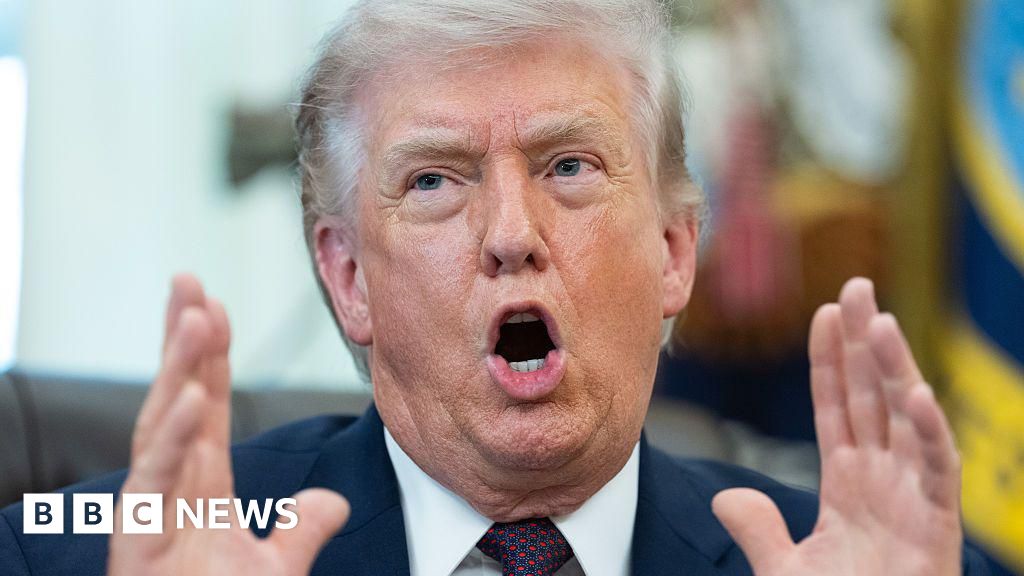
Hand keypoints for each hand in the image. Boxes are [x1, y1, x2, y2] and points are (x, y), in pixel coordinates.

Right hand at [108, 274, 349, 575]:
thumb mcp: (277, 569)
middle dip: (182, 339)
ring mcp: (152, 512)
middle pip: (178, 398)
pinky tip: (189, 397)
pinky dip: (170, 439)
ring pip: (161, 426)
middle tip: (189, 280)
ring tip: (193, 314)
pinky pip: (154, 483)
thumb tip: (331, 502)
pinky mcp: (137, 542)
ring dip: (177, 368)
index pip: (207, 404)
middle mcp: (173, 488)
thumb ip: (301, 529)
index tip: (215, 304)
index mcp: (202, 485)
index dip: (211, 355)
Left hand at [712, 278, 962, 574]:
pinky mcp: (936, 526)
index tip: (823, 313)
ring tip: (879, 320)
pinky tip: (914, 393)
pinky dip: (927, 433)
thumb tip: (725, 497)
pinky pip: (935, 471)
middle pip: (871, 396)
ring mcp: (912, 498)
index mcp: (848, 484)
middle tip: (856, 286)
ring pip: (904, 419)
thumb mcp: (785, 569)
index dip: (830, 360)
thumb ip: (757, 530)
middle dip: (863, 342)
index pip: (836, 406)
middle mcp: (883, 479)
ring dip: (893, 369)